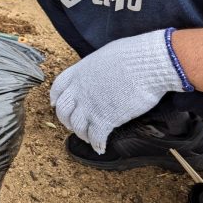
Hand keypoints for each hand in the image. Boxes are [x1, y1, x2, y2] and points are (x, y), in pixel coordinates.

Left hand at [49, 30, 183, 153]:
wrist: (147, 64)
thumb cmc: (132, 55)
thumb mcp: (103, 56)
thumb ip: (95, 69)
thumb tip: (99, 73)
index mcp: (78, 72)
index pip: (58, 88)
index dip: (56, 98)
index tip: (55, 104)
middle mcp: (79, 90)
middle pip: (62, 110)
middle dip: (66, 120)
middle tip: (73, 125)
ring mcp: (90, 106)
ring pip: (77, 127)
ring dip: (82, 134)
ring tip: (89, 137)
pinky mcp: (105, 119)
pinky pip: (96, 137)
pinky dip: (97, 144)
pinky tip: (101, 148)